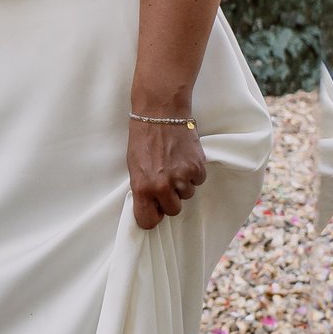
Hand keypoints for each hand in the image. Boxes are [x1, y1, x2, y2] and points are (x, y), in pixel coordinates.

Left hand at [127, 115, 207, 229]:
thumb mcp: (134, 167)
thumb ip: (143, 188)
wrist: (160, 112)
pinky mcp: (197, 168)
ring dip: (182, 184)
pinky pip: (198, 181)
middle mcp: (162, 186)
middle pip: (173, 210)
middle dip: (170, 200)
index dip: (152, 216)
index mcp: (142, 187)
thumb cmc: (143, 138)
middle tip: (166, 182)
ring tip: (174, 164)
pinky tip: (184, 158)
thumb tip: (152, 205)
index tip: (154, 210)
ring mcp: (181, 177)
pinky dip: (193, 173)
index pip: (148, 221)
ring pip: (187, 195)